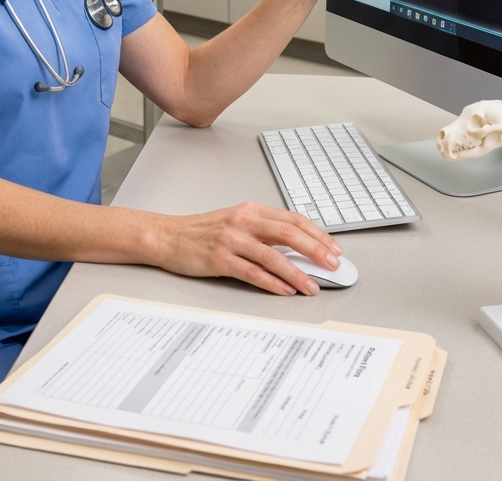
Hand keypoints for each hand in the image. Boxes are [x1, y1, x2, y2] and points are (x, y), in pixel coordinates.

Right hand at [153, 202, 343, 295]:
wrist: (167, 236)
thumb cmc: (202, 232)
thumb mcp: (236, 221)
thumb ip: (263, 230)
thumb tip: (297, 247)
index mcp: (251, 210)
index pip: (293, 219)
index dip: (317, 234)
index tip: (334, 248)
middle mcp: (244, 221)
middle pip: (289, 233)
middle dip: (316, 250)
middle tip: (334, 265)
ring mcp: (231, 240)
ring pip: (274, 256)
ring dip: (297, 273)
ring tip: (313, 286)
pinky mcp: (220, 259)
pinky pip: (253, 272)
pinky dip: (273, 283)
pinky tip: (285, 290)